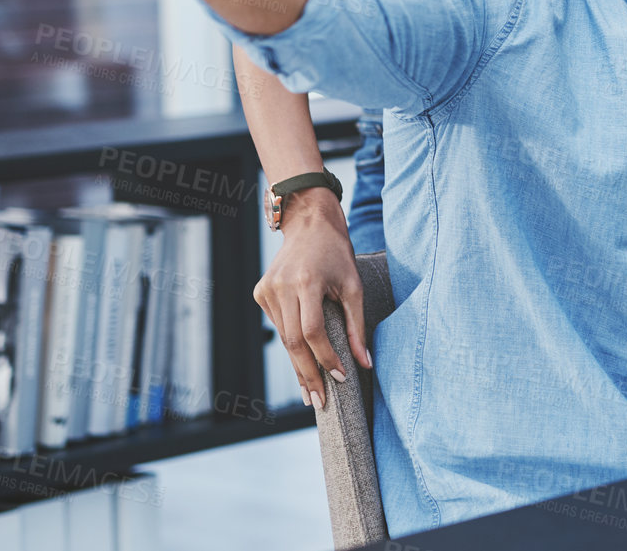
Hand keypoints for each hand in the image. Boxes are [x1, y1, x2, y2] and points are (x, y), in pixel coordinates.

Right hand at [252, 188, 371, 410]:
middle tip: (319, 402)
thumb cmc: (337, 253)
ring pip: (283, 338)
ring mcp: (267, 290)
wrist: (309, 223)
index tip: (341, 377)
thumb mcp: (354, 286)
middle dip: (308, 374)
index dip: (326, 358)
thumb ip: (357, 326)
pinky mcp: (261, 292)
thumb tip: (364, 363)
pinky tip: (303, 358)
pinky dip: (292, 343)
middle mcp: (282, 287)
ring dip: (299, 365)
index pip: (312, 332)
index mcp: (306, 282)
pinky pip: (279, 326)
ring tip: (312, 391)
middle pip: (293, 342)